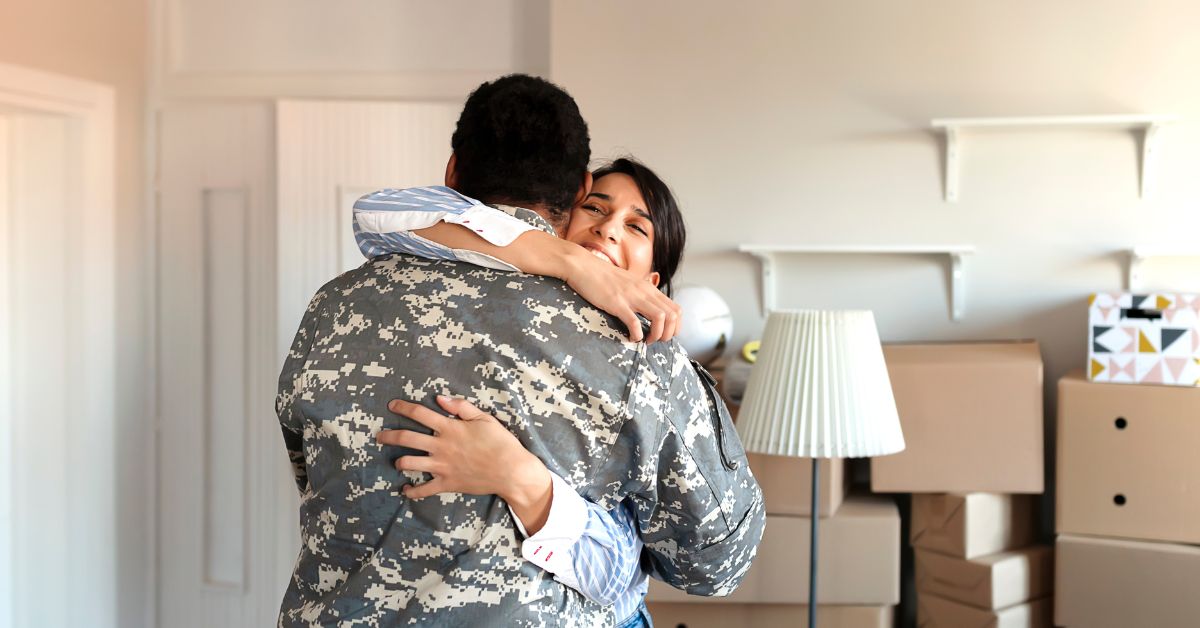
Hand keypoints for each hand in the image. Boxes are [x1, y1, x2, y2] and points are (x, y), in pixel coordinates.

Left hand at [376, 396, 553, 532]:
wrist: (511, 470)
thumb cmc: (500, 442)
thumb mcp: (484, 418)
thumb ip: (461, 407)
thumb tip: (440, 398)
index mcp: (449, 427)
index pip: (419, 413)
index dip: (403, 407)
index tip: (392, 405)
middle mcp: (441, 446)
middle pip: (406, 438)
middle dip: (388, 436)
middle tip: (379, 436)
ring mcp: (441, 466)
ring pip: (409, 463)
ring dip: (398, 462)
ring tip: (395, 461)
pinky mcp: (446, 483)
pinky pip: (423, 490)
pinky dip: (412, 491)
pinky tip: (405, 490)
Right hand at [562, 249, 681, 343]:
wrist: (583, 266)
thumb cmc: (603, 277)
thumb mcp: (628, 284)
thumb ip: (640, 295)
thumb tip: (647, 311)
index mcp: (649, 288)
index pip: (676, 309)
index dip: (675, 327)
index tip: (663, 334)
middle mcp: (645, 292)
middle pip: (672, 315)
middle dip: (668, 334)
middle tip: (655, 340)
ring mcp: (632, 297)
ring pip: (660, 318)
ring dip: (656, 335)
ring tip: (646, 340)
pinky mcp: (617, 303)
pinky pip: (635, 323)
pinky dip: (637, 335)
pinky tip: (630, 338)